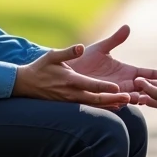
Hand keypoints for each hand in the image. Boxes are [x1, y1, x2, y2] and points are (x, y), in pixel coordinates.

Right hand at [14, 45, 130, 109]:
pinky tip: (114, 107)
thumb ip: (67, 52)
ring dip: (110, 104)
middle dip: (113, 99)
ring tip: (126, 103)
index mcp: (70, 80)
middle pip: (96, 99)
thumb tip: (80, 47)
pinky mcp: (71, 105)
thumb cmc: (41, 68)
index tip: (117, 87)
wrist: (27, 84)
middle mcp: (72, 94)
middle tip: (129, 97)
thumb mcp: (52, 56)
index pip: (90, 85)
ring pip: (94, 105)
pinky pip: (89, 108)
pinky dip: (102, 108)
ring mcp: (71, 102)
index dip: (104, 86)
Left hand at [66, 24, 156, 104]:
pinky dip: (122, 102)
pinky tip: (129, 100)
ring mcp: (114, 93)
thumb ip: (115, 40)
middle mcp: (123, 84)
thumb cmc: (83, 60)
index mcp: (127, 71)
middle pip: (146, 88)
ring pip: (133, 97)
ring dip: (143, 96)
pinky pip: (114, 102)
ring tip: (153, 96)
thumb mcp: (101, 48)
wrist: (65, 72)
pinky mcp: (102, 98)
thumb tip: (128, 27)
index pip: (149, 74)